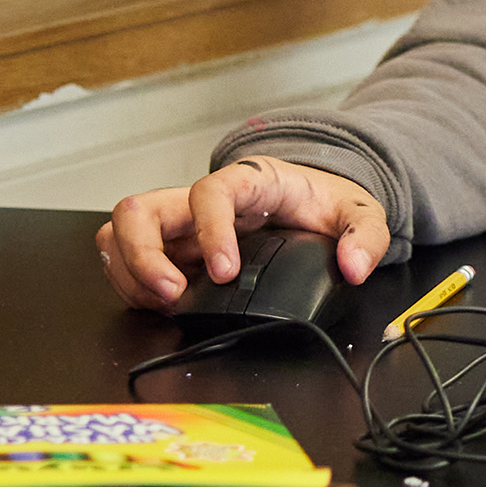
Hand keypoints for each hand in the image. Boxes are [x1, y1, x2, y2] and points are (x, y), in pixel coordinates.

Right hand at [97, 155, 383, 306]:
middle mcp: (199, 200)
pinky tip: (159, 304)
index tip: (224, 271)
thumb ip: (365, 236)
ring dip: (129, 271)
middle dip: (143, 254)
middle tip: (171, 293)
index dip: (209, 230)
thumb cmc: (322, 201)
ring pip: (120, 232)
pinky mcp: (170, 249)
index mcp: (246, 182)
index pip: (209, 192)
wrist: (313, 201)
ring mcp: (179, 225)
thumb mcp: (358, 211)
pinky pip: (126, 260)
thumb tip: (354, 266)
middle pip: (139, 208)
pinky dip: (131, 285)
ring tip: (162, 302)